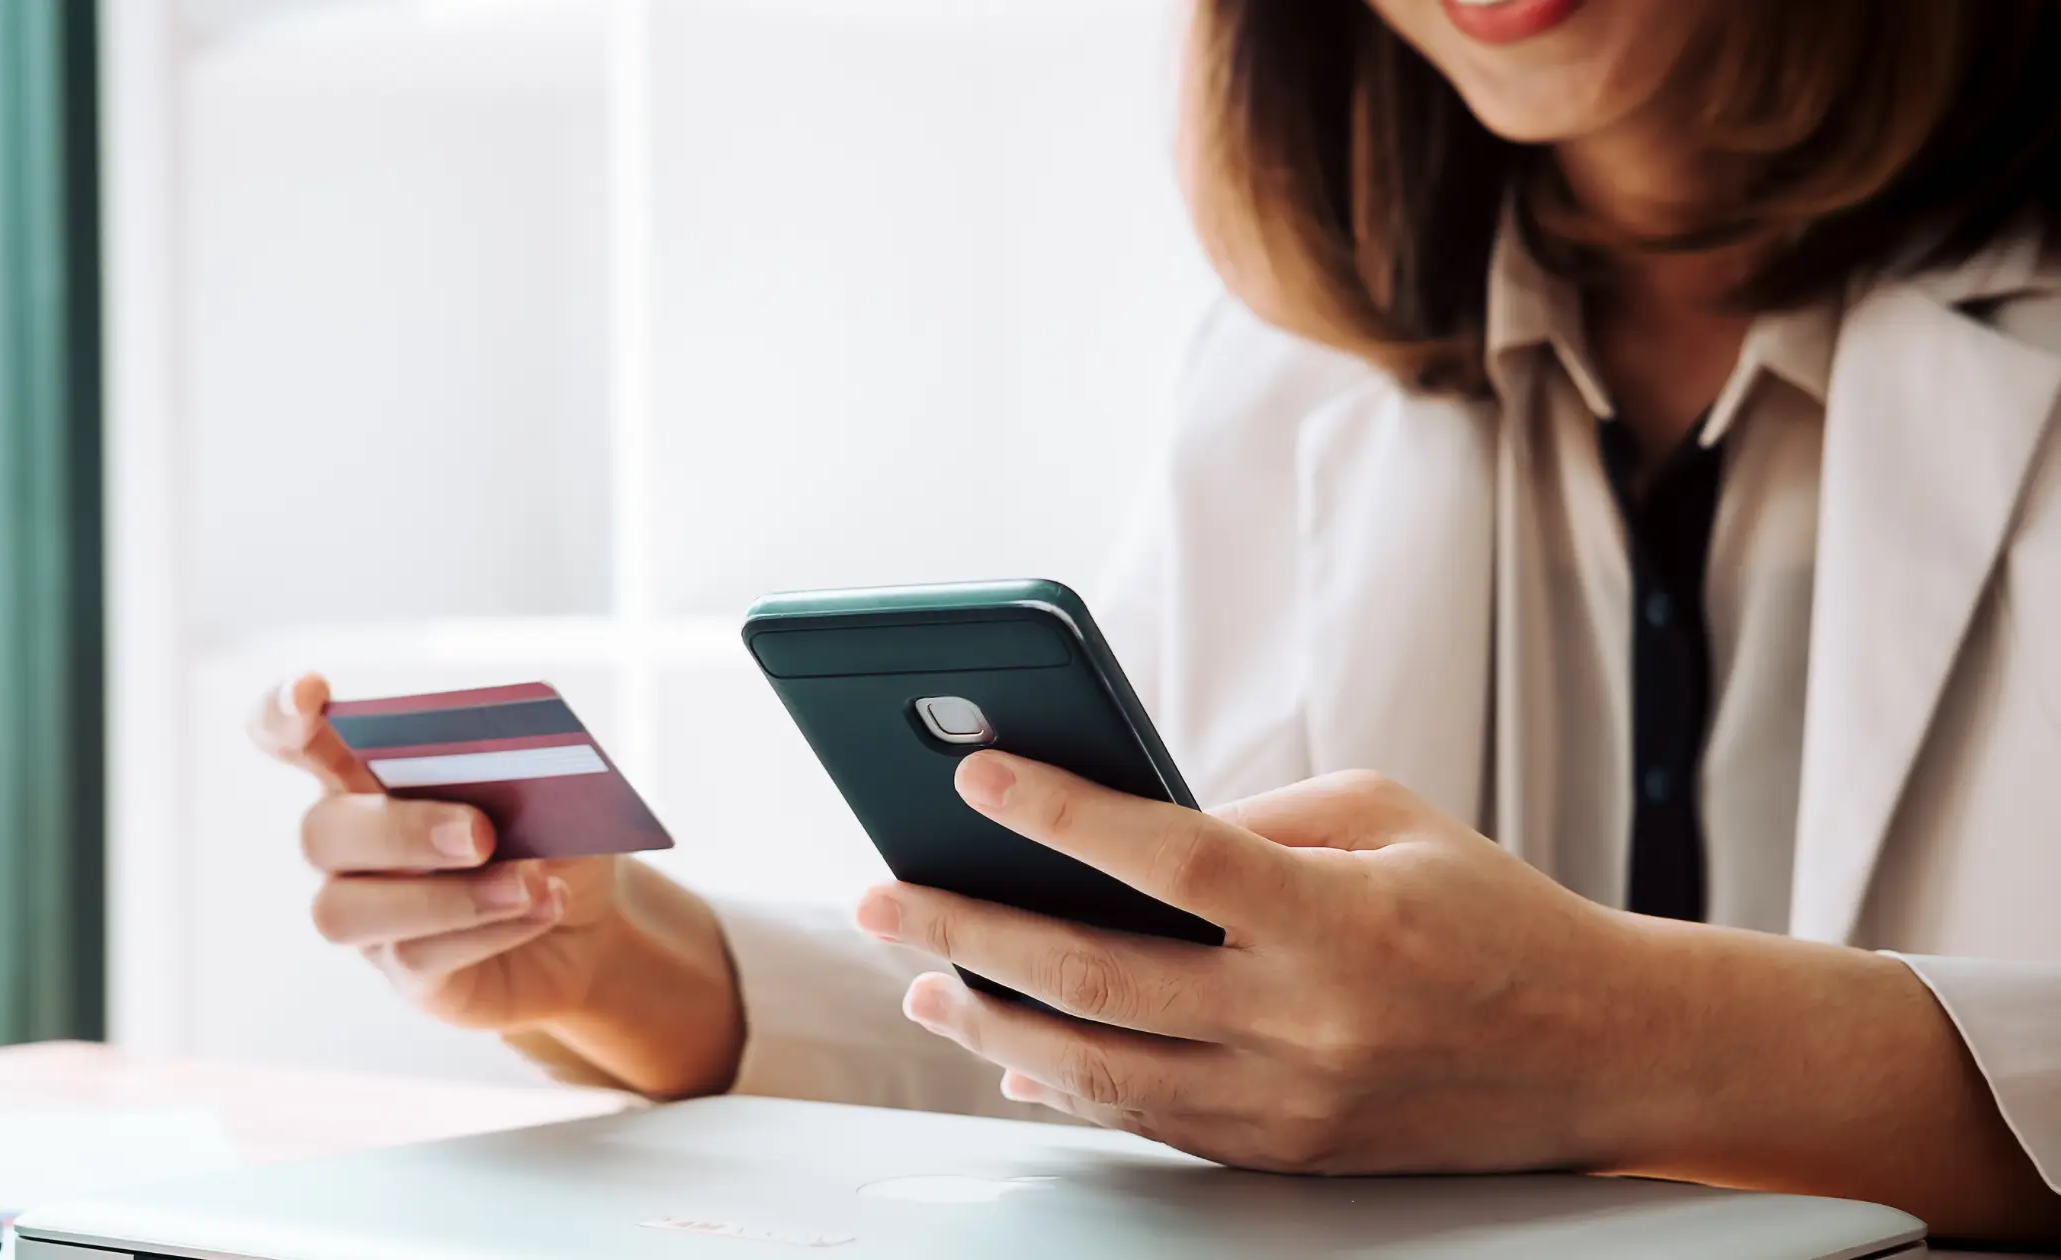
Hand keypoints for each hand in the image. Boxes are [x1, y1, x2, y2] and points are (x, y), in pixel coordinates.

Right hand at [250, 674, 744, 1095]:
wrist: (588, 922)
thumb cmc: (549, 835)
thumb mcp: (546, 787)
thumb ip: (511, 760)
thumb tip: (505, 751)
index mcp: (365, 773)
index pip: (289, 736)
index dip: (282, 714)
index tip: (310, 693)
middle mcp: (349, 845)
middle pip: (321, 833)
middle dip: (399, 831)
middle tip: (482, 834)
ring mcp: (368, 916)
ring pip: (348, 909)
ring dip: (445, 896)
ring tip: (529, 883)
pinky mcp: (405, 973)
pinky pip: (417, 955)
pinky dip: (489, 929)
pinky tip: (544, 905)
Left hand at [856, 752, 2060, 1243]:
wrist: (1598, 1050)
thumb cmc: (1488, 910)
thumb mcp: (1386, 818)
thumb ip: (1252, 818)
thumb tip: (1118, 831)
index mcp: (1336, 915)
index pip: (1168, 860)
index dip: (1059, 815)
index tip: (974, 775)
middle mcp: (1306, 1020)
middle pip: (1096, 977)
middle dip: (969, 930)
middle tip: (881, 896)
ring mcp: (1290, 1103)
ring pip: (1099, 1071)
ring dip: (990, 1022)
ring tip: (922, 975)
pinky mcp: (1286, 1155)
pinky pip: (1146, 1122)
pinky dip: (1064, 1085)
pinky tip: (1007, 1050)